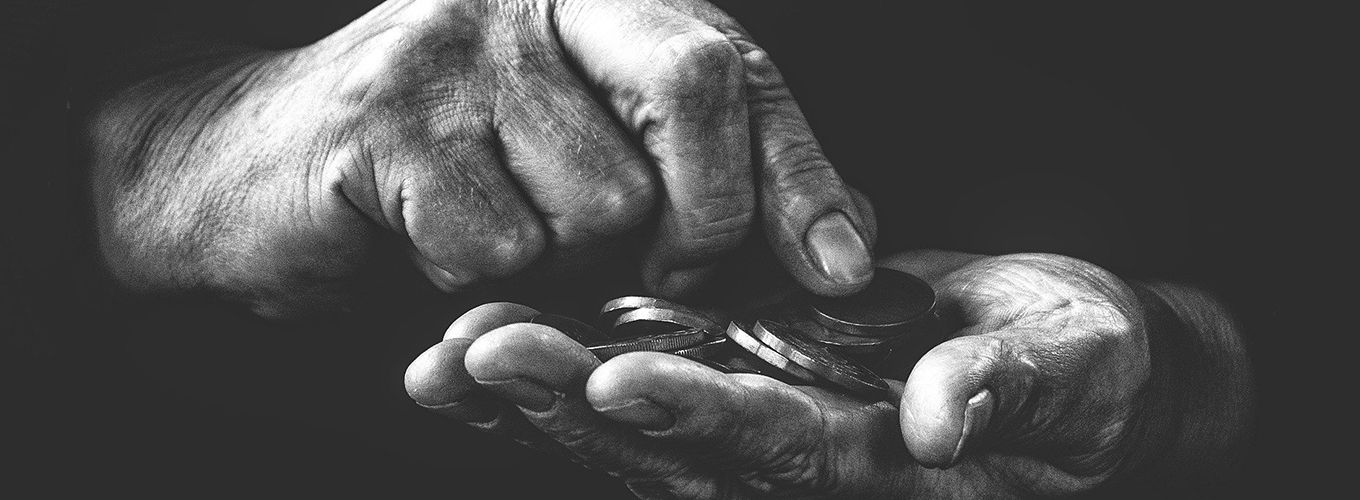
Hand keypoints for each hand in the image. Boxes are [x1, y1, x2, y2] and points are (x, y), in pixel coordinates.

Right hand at [83, 0, 875, 316]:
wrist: (263, 172)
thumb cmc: (454, 175)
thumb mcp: (596, 165)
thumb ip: (714, 185)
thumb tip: (847, 247)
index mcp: (601, 3)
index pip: (735, 71)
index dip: (800, 177)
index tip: (843, 272)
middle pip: (692, 93)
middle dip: (698, 220)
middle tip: (660, 274)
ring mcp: (458, 48)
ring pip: (599, 202)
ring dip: (559, 258)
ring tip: (499, 229)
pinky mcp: (386, 118)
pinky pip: (496, 249)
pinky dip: (474, 278)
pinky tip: (430, 238)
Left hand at [404, 250, 1250, 497]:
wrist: (1055, 358)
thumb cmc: (1075, 367)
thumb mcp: (1067, 369)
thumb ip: (1002, 390)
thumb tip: (938, 418)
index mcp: (871, 461)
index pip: (776, 447)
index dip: (700, 419)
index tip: (621, 383)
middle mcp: (795, 458)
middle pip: (671, 446)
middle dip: (573, 403)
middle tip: (483, 354)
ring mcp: (755, 426)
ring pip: (631, 425)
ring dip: (540, 392)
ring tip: (454, 354)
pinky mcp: (736, 388)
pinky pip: (637, 387)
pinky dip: (560, 371)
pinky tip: (480, 352)